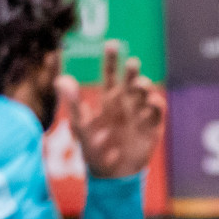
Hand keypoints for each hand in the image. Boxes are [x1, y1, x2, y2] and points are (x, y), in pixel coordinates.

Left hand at [57, 41, 163, 179]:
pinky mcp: (152, 129)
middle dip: (133, 72)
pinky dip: (157, 105)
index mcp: (108, 99)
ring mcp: (140, 116)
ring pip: (146, 94)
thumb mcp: (80, 125)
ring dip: (145, 87)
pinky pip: (157, 113)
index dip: (111, 59)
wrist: (112, 175)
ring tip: (141, 87)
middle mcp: (126, 104)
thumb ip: (73, 102)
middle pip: (131, 81)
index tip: (113, 44)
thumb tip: (61, 78)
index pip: (110, 74)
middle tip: (133, 64)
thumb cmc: (93, 150)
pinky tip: (153, 102)